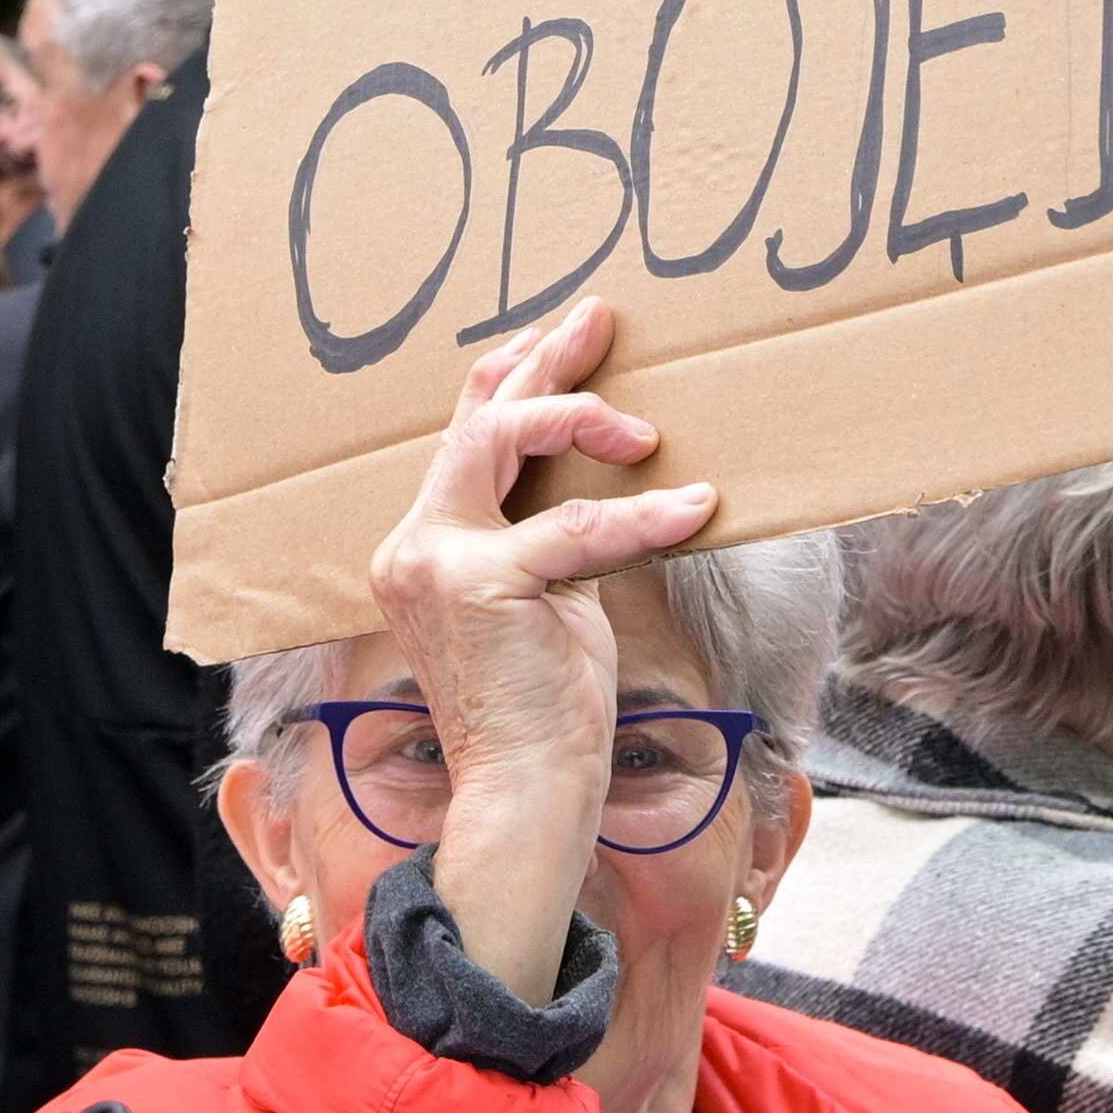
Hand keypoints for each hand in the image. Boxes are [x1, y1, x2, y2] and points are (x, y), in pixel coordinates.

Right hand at [365, 298, 713, 1001]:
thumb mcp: (549, 599)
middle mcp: (416, 543)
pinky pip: (579, 526)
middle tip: (599, 320)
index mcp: (424, 545)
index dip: (511, 376)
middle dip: (544, 361)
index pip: (462, 436)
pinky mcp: (484, 586)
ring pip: (505, 440)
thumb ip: (550, 536)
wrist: (526, 793)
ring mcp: (438, 562)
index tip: (560, 334)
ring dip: (582, 416)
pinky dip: (644, 514)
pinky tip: (696, 506)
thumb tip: (609, 473)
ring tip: (645, 427)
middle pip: (477, 418)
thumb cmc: (547, 707)